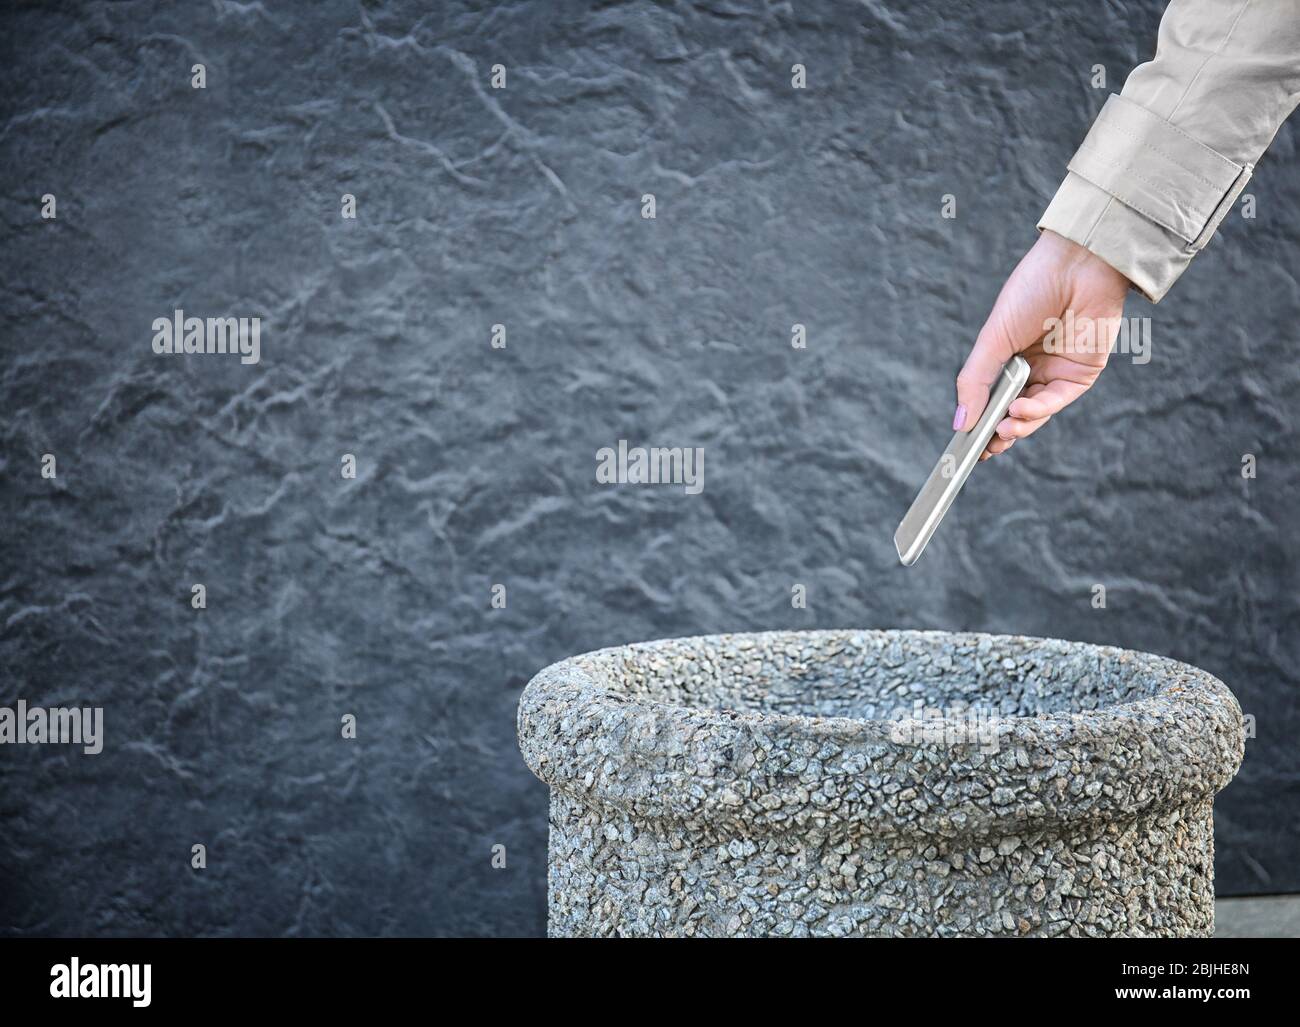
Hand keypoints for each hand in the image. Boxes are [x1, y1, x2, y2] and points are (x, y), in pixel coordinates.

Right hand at [953, 230, 1130, 459]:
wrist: (1078, 265)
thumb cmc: (1031, 290)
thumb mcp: (993, 338)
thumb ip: (975, 380)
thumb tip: (960, 422)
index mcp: (1006, 357)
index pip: (990, 398)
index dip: (979, 422)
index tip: (965, 443)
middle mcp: (1031, 368)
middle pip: (1012, 412)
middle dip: (998, 433)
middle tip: (984, 448)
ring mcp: (1056, 372)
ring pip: (1035, 413)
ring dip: (1018, 426)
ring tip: (1002, 429)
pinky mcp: (1081, 373)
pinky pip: (1057, 401)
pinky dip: (1038, 411)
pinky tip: (1020, 411)